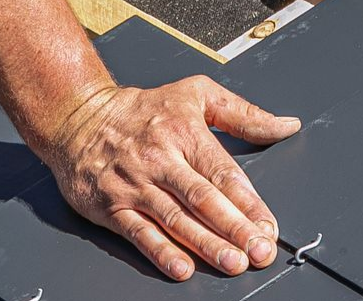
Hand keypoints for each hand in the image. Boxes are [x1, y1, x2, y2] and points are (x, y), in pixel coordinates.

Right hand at [37, 76, 301, 280]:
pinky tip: (182, 267)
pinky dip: (161, 252)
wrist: (76, 116)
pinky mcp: (111, 206)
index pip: (224, 173)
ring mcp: (135, 186)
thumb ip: (244, 114)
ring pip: (176, 220)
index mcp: (185, 133)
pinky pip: (139, 233)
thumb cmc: (141, 109)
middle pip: (204, 199)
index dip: (249, 203)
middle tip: (259, 251)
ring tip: (233, 262)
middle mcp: (160, 160)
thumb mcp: (196, 94)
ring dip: (207, 244)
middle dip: (235, 228)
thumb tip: (286, 125)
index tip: (269, 226)